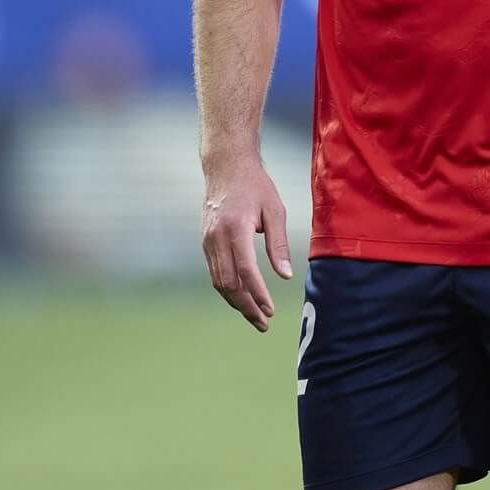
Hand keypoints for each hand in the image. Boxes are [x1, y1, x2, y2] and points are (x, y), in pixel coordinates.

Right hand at [201, 157, 292, 331]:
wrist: (225, 166)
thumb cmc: (255, 186)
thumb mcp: (275, 210)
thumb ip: (278, 244)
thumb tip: (285, 276)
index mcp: (235, 228)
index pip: (245, 270)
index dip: (257, 294)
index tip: (270, 310)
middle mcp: (216, 237)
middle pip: (228, 283)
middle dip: (246, 307)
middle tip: (264, 323)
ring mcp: (207, 241)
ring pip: (218, 281)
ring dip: (236, 302)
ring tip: (256, 316)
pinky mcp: (205, 242)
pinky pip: (215, 272)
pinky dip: (228, 289)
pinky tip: (243, 297)